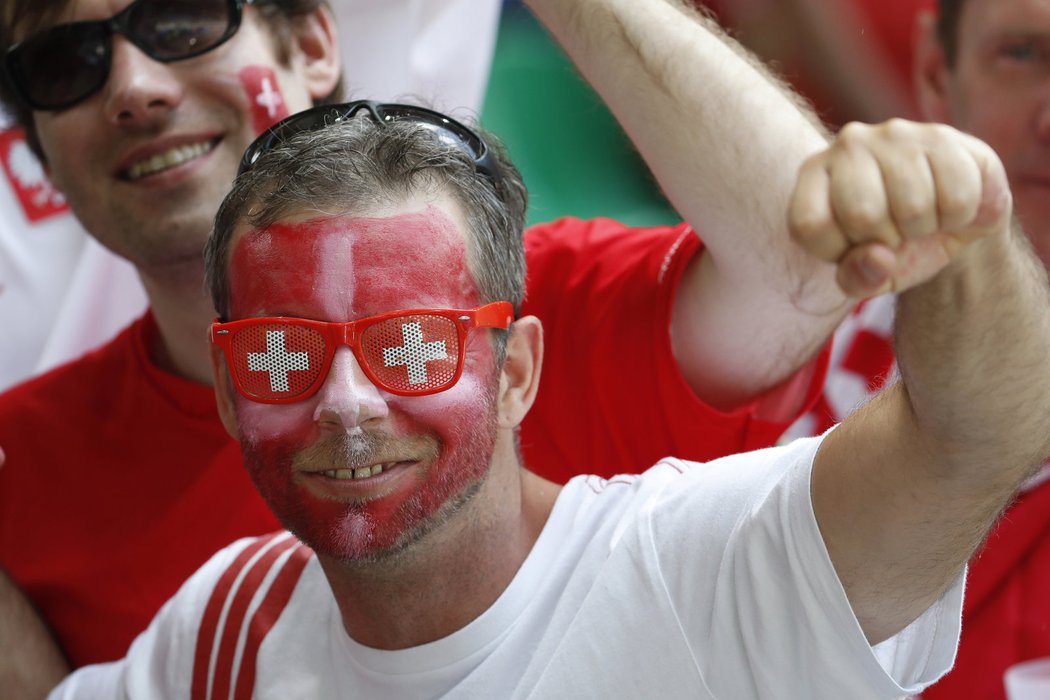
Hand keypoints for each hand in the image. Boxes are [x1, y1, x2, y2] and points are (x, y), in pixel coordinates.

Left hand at [789, 119, 1011, 297]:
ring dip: (926, 227)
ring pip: (913, 207)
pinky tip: (950, 203)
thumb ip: (858, 277)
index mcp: (814, 174)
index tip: (856, 245)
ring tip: (924, 216)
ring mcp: (895, 134)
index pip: (809, 224)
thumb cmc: (896, 244)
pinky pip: (957, 197)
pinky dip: (961, 216)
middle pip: (862, 215)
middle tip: (897, 231)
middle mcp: (848, 145)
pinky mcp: (942, 136)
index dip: (837, 250)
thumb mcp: (867, 273)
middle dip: (888, 239)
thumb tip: (879, 257)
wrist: (954, 213)